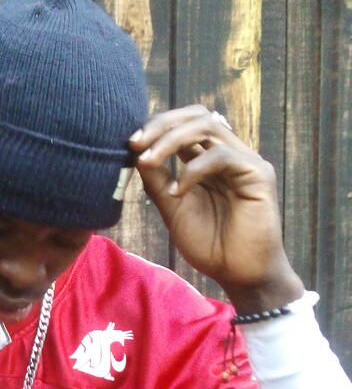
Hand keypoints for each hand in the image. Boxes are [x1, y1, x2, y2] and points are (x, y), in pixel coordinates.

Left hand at [129, 105, 303, 311]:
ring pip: (208, 126)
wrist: (238, 273)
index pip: (184, 124)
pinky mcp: (258, 173)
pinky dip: (193, 170)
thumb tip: (136, 150)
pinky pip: (222, 155)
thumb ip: (157, 180)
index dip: (156, 126)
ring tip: (149, 161)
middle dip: (162, 123)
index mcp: (207, 159)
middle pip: (197, 115)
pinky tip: (178, 192)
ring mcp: (245, 160)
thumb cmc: (209, 244)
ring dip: (172, 140)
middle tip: (136, 142)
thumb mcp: (172, 208)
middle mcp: (228, 153)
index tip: (129, 143)